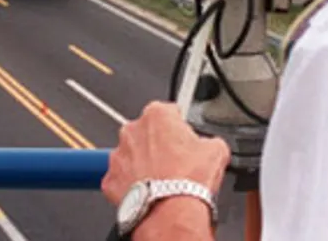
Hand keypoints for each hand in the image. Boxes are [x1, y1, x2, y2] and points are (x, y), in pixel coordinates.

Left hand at [102, 102, 229, 228]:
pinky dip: (132, 185)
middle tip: (176, 163)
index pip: (170, 112)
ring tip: (163, 180)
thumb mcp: (217, 150)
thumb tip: (211, 146)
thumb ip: (210, 140)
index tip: (185, 140)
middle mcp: (132, 131)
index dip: (180, 127)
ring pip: (132, 155)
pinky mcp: (110, 180)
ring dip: (144, 164)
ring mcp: (118, 155)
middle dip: (160, 145)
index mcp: (157, 115)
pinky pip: (121, 178)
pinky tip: (149, 192)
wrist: (171, 213)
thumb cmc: (188, 181)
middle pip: (148, 133)